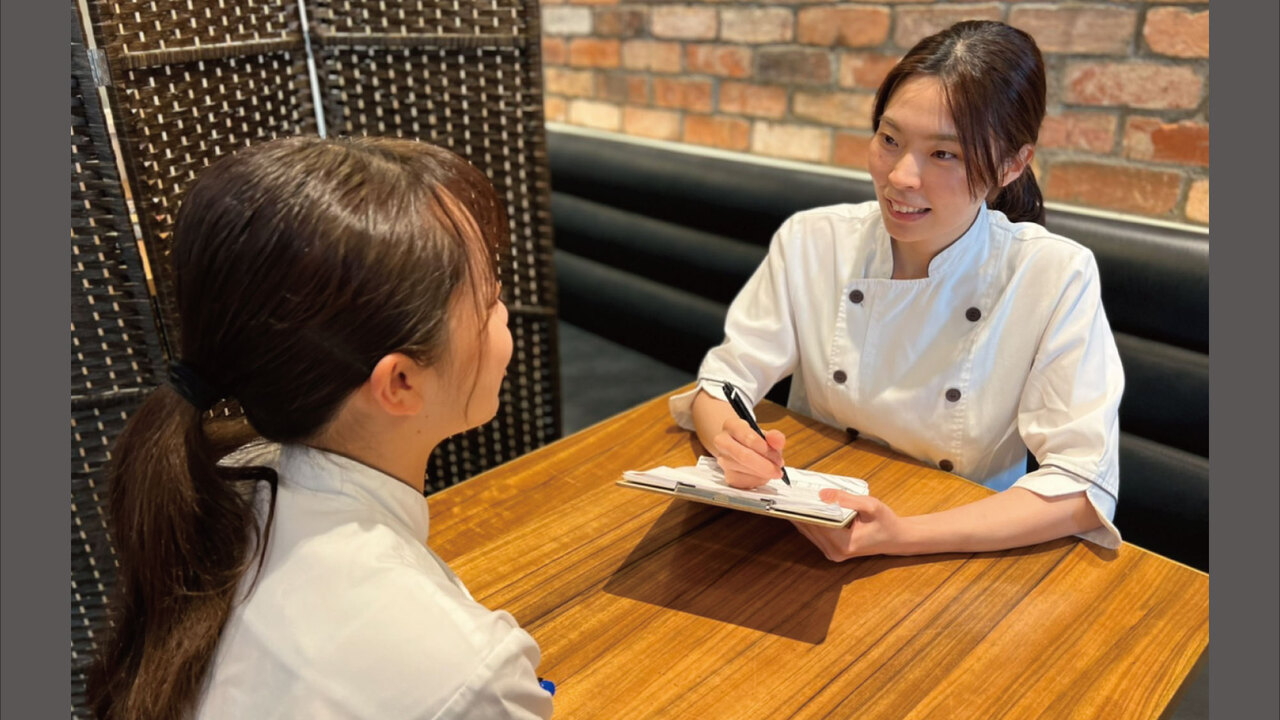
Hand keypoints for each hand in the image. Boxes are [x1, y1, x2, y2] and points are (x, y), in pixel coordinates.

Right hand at [711, 417, 786, 488]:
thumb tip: (778, 440)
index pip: (748, 438)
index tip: (778, 458)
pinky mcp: (727, 476)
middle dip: (765, 466)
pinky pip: (744, 483)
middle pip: (743, 456)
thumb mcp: (766, 435)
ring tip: (771, 470)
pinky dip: (757, 481)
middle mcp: (722, 442)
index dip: (766, 450)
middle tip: (778, 470)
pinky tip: (761, 475)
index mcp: (731, 425)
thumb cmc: (755, 441)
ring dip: (763, 474)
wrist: (740, 449)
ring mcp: (722, 460)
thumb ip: (775, 437)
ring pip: (744, 471)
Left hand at [793, 490, 910, 560]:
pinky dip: (809, 521)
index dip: (805, 507)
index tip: (794, 493)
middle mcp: (835, 551)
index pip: (816, 523)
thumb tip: (822, 494)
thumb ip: (847, 499)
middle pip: (809, 528)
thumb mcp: (871, 506)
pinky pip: (814, 534)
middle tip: (790, 492)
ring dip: (802, 515)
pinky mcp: (831, 550)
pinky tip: (805, 507)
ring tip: (794, 497)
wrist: (896, 538)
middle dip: (800, 510)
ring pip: (809, 531)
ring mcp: (832, 553)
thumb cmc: (886, 522)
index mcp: (844, 543)